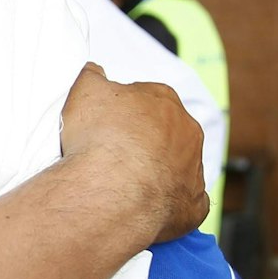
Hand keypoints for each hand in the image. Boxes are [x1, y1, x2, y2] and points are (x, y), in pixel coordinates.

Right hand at [60, 63, 207, 244]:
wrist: (112, 190)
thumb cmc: (100, 137)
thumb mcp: (84, 90)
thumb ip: (92, 76)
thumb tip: (95, 72)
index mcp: (164, 100)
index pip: (148, 97)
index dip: (125, 109)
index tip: (107, 123)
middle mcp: (187, 131)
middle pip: (167, 131)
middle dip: (145, 140)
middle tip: (114, 152)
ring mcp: (193, 169)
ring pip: (177, 165)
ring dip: (157, 170)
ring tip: (123, 182)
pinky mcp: (192, 204)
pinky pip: (185, 201)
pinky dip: (169, 203)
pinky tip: (146, 206)